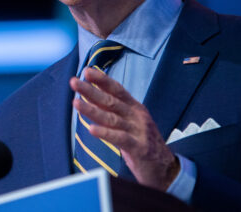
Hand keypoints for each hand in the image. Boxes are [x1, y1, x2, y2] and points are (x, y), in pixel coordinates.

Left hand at [70, 67, 179, 190]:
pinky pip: (120, 138)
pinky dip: (105, 133)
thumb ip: (112, 112)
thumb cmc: (142, 144)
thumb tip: (91, 97)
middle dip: (91, 90)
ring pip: (112, 118)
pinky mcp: (140, 148)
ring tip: (76, 103)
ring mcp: (139, 131)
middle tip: (74, 82)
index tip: (86, 71)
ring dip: (92, 110)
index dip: (102, 80)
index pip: (117, 90)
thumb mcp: (128, 124)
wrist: (166, 169)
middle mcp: (137, 116)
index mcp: (135, 108)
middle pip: (111, 101)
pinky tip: (92, 130)